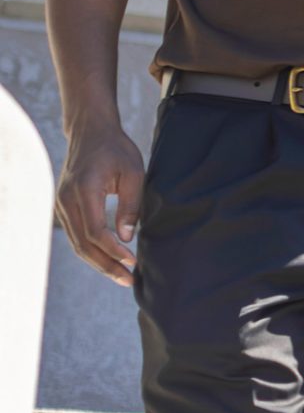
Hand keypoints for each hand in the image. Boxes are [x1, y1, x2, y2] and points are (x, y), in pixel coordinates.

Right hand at [56, 125, 145, 285]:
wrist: (90, 132)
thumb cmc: (116, 149)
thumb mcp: (133, 172)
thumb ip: (130, 205)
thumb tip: (127, 238)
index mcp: (84, 190)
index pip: (95, 231)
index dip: (113, 250)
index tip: (133, 261)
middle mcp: (66, 201)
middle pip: (83, 244)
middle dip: (106, 265)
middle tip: (129, 280)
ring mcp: (61, 205)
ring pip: (77, 243)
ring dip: (98, 262)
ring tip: (121, 275)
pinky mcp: (64, 207)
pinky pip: (76, 235)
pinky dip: (91, 250)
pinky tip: (108, 259)